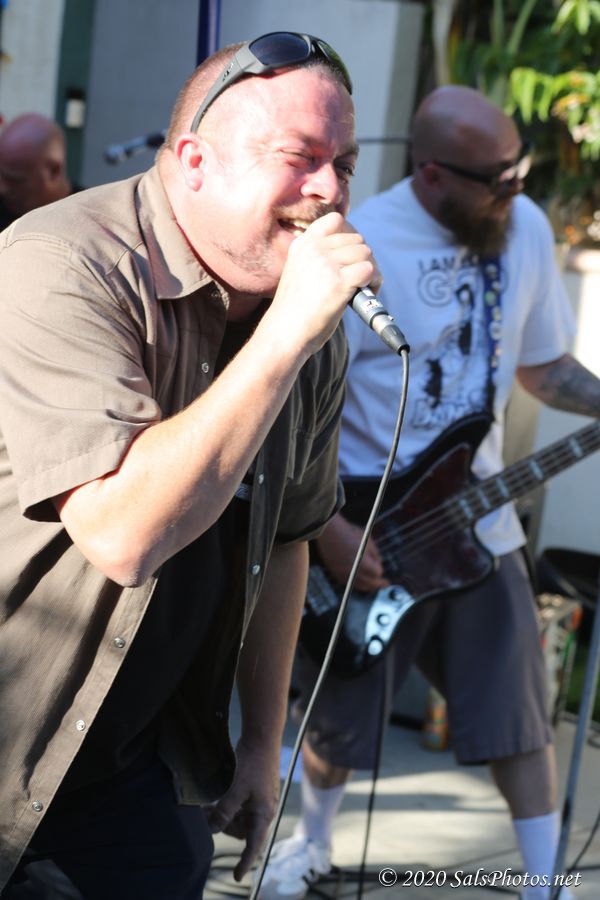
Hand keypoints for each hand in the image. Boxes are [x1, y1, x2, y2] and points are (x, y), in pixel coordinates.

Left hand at [202, 741, 279, 882]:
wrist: (263, 737)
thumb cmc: (253, 762)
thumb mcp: (236, 788)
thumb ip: (224, 811)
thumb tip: (213, 830)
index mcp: (263, 813)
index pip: (254, 845)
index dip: (245, 862)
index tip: (237, 877)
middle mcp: (264, 809)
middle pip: (243, 831)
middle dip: (224, 829)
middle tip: (205, 821)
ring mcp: (260, 799)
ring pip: (240, 818)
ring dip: (224, 817)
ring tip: (205, 809)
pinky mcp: (255, 790)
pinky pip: (241, 806)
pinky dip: (228, 806)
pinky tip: (214, 800)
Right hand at [266, 212, 380, 357]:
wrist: (285, 333)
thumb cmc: (294, 310)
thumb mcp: (299, 272)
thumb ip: (319, 258)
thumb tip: (354, 252)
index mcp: (303, 244)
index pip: (335, 221)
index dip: (350, 234)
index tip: (351, 253)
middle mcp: (314, 249)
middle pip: (357, 240)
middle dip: (363, 258)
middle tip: (361, 278)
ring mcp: (326, 264)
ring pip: (366, 253)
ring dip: (371, 270)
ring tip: (365, 286)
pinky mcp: (339, 283)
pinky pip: (369, 270)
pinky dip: (374, 281)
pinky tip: (368, 292)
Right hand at [315, 512, 388, 592]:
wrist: (329, 532)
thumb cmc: (348, 533)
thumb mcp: (367, 540)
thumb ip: (375, 553)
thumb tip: (379, 562)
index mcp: (363, 562)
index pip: (377, 573)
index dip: (380, 568)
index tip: (379, 565)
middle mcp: (353, 571)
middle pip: (371, 583)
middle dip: (378, 582)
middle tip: (385, 583)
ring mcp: (344, 573)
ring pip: (360, 586)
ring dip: (369, 585)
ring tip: (374, 585)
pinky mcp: (337, 574)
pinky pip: (350, 583)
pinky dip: (357, 582)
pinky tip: (360, 579)